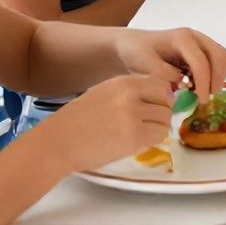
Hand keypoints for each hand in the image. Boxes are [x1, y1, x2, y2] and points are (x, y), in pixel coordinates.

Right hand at [42, 74, 173, 172]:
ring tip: (141, 133)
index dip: (162, 97)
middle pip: (166, 101)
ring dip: (158, 128)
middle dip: (161, 113)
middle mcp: (131, 95)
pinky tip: (137, 142)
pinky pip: (159, 136)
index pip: (160, 84)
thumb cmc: (77, 120)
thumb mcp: (103, 93)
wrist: (58, 142)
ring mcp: (133, 115)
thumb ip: (129, 92)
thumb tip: (157, 97)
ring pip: (165, 119)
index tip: (155, 106)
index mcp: (123, 82)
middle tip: (149, 123)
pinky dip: (153, 140)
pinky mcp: (134, 136)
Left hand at [116, 27, 225, 97]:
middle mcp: (195, 37)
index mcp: (182, 38)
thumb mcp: (144, 64)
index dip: (204, 83)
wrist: (131, 45)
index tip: (201, 101)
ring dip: (217, 77)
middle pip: (220, 55)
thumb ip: (163, 74)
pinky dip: (212, 76)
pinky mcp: (200, 50)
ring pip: (221, 58)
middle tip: (206, 98)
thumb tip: (183, 83)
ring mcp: (199, 42)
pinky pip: (215, 62)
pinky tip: (197, 87)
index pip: (201, 62)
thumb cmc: (136, 53)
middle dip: (217, 79)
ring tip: (201, 93)